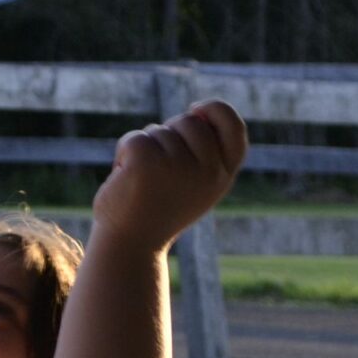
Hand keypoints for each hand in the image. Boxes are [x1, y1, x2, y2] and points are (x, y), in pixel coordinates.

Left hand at [90, 99, 246, 251]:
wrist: (130, 247)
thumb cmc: (158, 212)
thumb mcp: (193, 185)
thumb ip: (203, 153)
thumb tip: (197, 113)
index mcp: (222, 175)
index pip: (234, 127)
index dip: (216, 110)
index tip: (195, 109)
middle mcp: (207, 170)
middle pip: (190, 122)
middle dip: (169, 133)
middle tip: (156, 169)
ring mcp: (178, 166)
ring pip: (158, 131)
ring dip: (144, 149)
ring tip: (141, 181)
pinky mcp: (147, 162)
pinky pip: (135, 138)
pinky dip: (124, 152)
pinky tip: (124, 179)